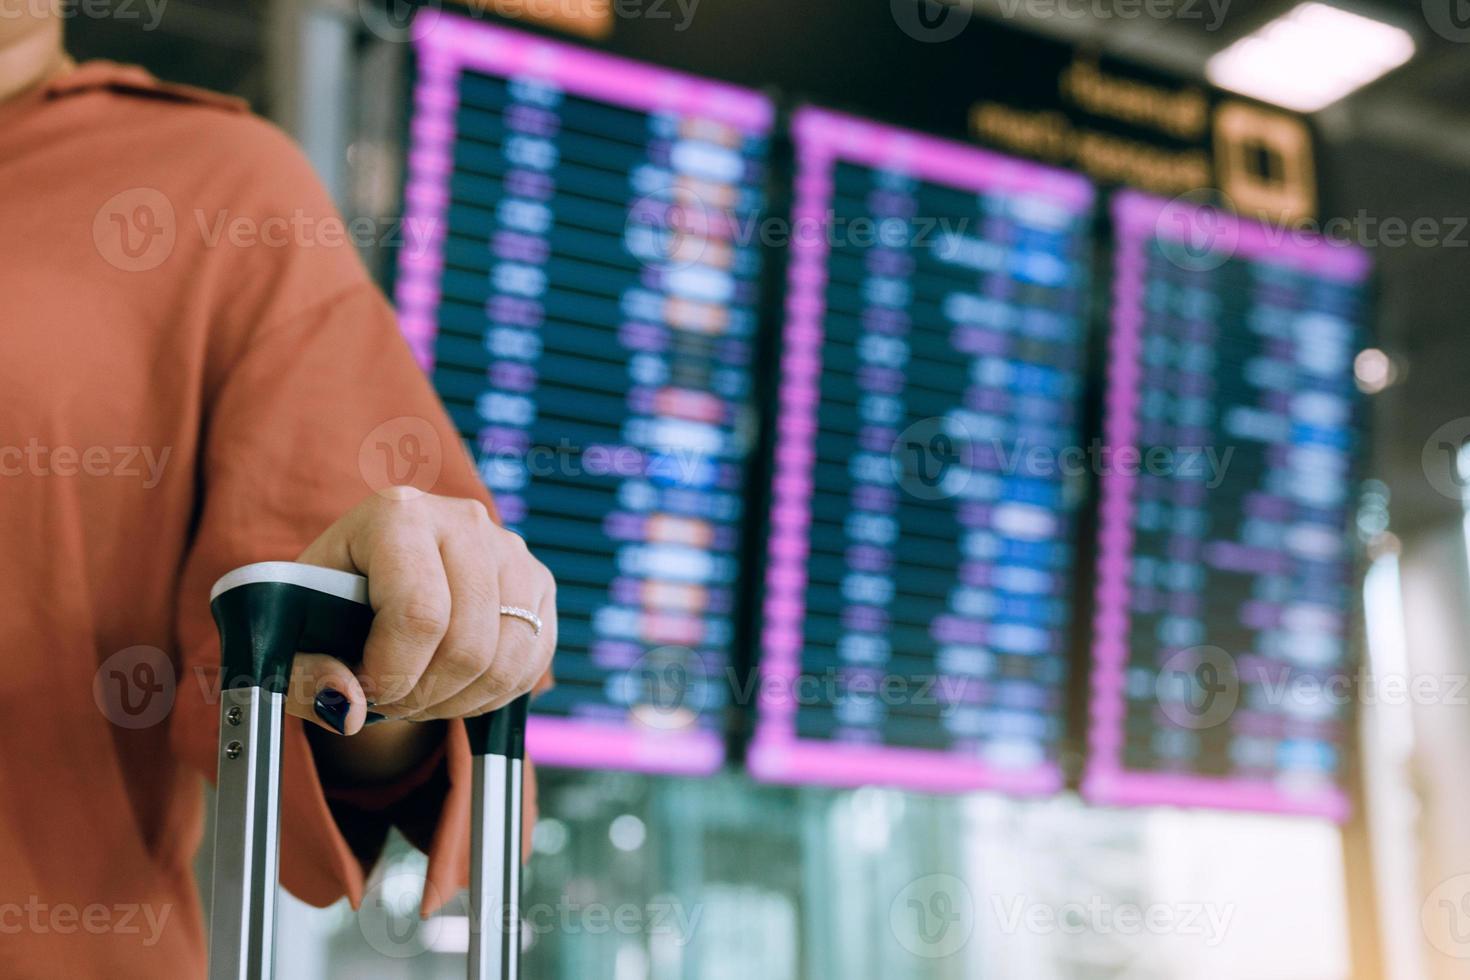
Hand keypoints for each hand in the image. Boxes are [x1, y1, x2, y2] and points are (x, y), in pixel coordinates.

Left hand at [285, 489, 556, 738]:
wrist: (370, 580)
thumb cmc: (326, 607)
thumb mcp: (292, 635)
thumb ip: (302, 676)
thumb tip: (349, 708)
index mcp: (397, 514)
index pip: (419, 612)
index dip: (393, 674)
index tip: (365, 693)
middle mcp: (463, 520)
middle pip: (467, 644)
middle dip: (425, 695)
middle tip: (392, 702)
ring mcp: (509, 550)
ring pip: (505, 661)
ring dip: (458, 701)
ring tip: (420, 696)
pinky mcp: (538, 582)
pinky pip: (532, 662)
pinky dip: (493, 694)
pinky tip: (455, 687)